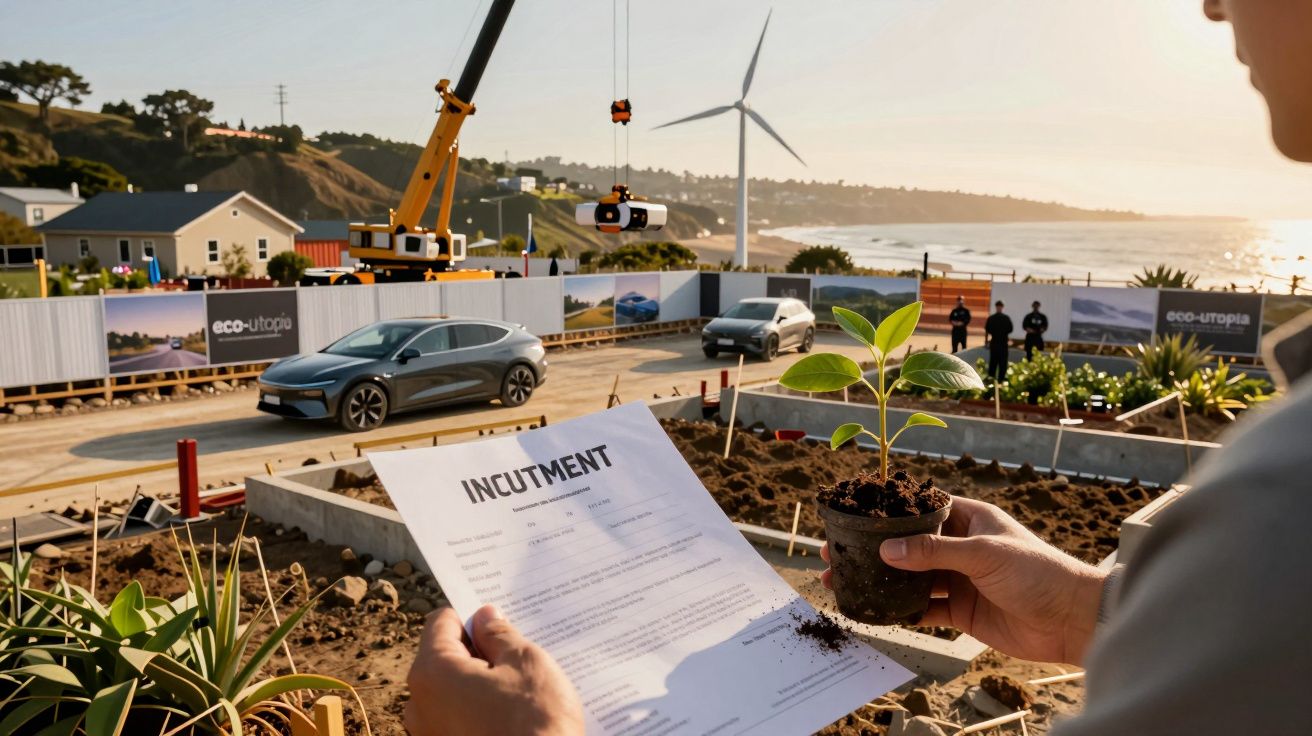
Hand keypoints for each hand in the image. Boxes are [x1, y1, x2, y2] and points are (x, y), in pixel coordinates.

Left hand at [405, 605, 583, 735]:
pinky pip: (459, 717)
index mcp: (432, 672)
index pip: (441, 622)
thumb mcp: (525, 663)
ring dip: (482, 683)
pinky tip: (512, 716)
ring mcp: (430, 733)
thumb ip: (500, 635)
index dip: (472, 616)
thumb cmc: (533, 723)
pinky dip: (481, 710)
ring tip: (519, 691)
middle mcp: (419, 704)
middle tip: (517, 657)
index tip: (500, 623)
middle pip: (445, 657)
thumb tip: (485, 617)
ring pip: (454, 690)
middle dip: (479, 652)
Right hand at [820, 497, 1105, 664]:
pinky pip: (924, 607)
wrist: (1072, 620)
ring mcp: (961, 579)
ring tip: (844, 580)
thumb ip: (934, 552)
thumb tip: (887, 548)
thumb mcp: (984, 553)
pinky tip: (875, 609)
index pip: (921, 507)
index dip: (887, 510)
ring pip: (911, 577)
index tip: (852, 511)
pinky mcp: (963, 611)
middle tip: (835, 551)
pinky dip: (901, 609)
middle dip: (873, 548)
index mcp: (970, 518)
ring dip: (881, 579)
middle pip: (908, 544)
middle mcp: (961, 546)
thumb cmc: (1038, 572)